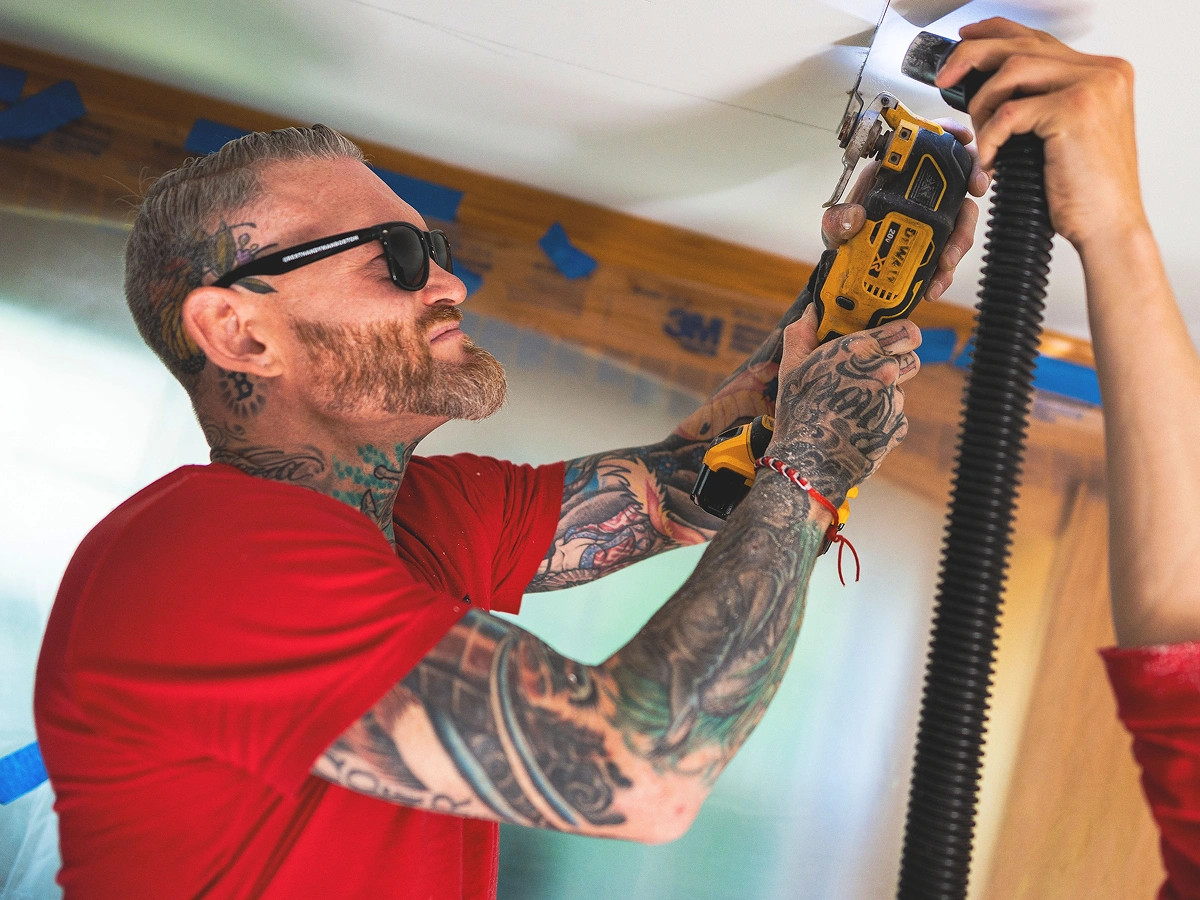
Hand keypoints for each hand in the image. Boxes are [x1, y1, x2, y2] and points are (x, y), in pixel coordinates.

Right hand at [766, 307, 919, 504]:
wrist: (808, 461)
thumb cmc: (798, 412)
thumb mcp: (791, 366)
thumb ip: (802, 332)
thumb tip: (810, 312)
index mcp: (860, 351)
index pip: (908, 330)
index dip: (901, 334)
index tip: (892, 340)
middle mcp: (884, 373)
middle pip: (910, 359)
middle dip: (895, 363)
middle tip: (869, 374)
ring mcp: (894, 402)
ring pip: (900, 390)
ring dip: (884, 394)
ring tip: (853, 407)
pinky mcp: (897, 428)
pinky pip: (894, 417)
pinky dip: (880, 420)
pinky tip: (856, 426)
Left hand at [820, 120, 986, 302]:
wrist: (845, 269)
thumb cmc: (843, 235)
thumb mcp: (835, 226)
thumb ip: (838, 220)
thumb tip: (853, 217)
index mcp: (896, 175)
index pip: (928, 145)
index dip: (950, 135)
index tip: (964, 138)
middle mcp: (919, 194)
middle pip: (958, 179)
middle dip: (973, 182)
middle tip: (975, 193)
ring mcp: (932, 220)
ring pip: (961, 220)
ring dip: (960, 240)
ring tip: (945, 263)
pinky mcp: (934, 246)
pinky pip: (949, 255)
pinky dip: (946, 273)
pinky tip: (934, 287)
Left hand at [938, 17, 1147, 255]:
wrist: (1109, 227)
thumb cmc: (1086, 191)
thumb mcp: (1063, 135)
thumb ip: (1041, 102)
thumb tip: (991, 88)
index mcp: (1103, 72)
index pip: (1040, 38)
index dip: (996, 33)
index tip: (965, 41)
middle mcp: (1103, 71)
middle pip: (1022, 45)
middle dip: (972, 58)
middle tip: (945, 78)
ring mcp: (1093, 87)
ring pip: (1012, 72)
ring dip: (983, 104)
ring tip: (980, 136)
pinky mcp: (1075, 111)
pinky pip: (1010, 112)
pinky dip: (989, 136)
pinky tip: (989, 159)